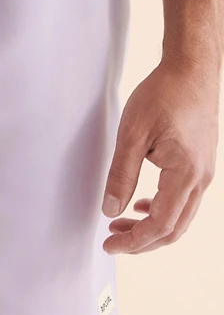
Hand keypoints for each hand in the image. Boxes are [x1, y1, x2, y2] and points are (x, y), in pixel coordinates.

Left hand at [102, 58, 218, 254]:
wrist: (191, 69)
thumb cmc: (163, 95)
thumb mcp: (132, 135)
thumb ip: (121, 175)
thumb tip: (110, 210)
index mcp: (185, 174)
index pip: (161, 224)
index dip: (134, 241)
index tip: (109, 245)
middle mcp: (201, 179)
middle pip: (173, 229)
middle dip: (142, 241)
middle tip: (111, 241)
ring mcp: (204, 173)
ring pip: (180, 217)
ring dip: (151, 227)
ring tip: (121, 225)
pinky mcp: (201, 164)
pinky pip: (184, 200)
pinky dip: (162, 210)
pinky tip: (141, 204)